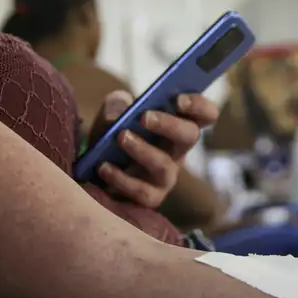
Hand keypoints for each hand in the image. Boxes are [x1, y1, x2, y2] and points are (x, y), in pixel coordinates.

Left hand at [90, 91, 218, 209]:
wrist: (92, 167)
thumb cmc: (112, 134)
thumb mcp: (112, 112)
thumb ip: (116, 104)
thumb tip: (119, 115)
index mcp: (177, 125)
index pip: (205, 115)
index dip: (199, 106)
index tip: (178, 100)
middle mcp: (177, 151)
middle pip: (190, 136)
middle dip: (170, 125)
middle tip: (144, 117)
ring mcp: (166, 176)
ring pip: (164, 166)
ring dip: (143, 150)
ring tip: (121, 137)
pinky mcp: (150, 197)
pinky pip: (141, 190)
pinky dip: (121, 177)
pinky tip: (104, 166)